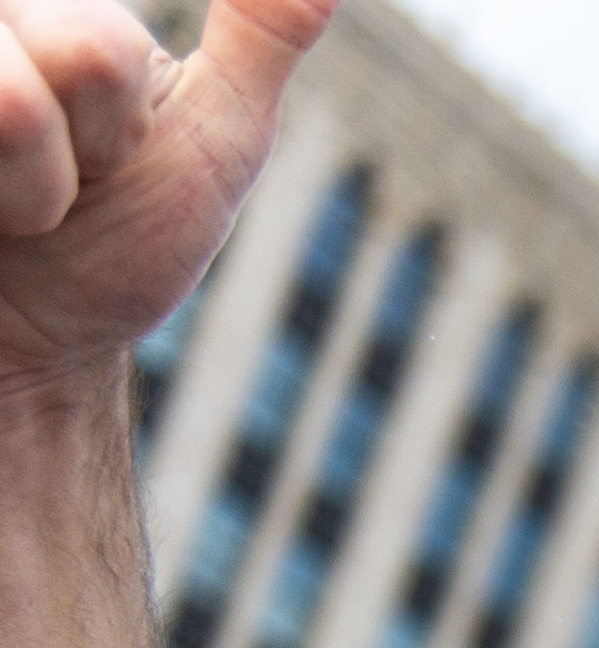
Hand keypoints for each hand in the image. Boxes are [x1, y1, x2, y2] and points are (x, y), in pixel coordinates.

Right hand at [0, 0, 327, 396]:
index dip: (113, 127)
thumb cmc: (113, 246)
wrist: (23, 350)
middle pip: (57, 62)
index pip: (97, 49)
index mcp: (44, 13)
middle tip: (46, 193)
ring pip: (1, 104)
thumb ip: (260, 37)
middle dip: (65, 156)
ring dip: (15, 190)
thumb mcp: (214, 140)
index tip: (101, 153)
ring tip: (2, 206)